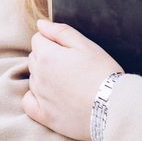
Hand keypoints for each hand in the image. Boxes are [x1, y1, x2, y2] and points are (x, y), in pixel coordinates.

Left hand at [22, 19, 122, 140]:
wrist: (113, 107)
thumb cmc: (102, 73)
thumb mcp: (85, 45)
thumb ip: (60, 31)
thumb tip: (40, 24)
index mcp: (46, 56)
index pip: (37, 39)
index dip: (52, 41)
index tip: (69, 50)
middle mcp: (39, 76)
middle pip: (34, 58)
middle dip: (47, 57)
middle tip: (71, 65)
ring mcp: (40, 97)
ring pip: (34, 79)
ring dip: (44, 77)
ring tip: (69, 82)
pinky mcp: (45, 116)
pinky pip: (28, 102)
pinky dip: (34, 97)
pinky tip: (49, 97)